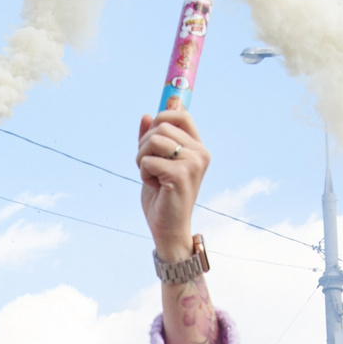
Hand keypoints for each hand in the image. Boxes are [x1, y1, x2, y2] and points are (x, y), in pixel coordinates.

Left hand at [137, 108, 207, 261]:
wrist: (168, 229)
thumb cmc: (162, 197)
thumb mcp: (155, 162)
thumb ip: (151, 139)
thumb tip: (146, 115)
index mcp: (197, 147)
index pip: (181, 115)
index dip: (161, 119)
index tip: (150, 138)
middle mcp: (200, 152)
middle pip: (161, 125)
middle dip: (144, 144)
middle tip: (148, 166)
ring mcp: (193, 163)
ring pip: (153, 140)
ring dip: (142, 159)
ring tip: (151, 176)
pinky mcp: (181, 175)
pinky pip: (148, 160)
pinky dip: (144, 173)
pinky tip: (155, 186)